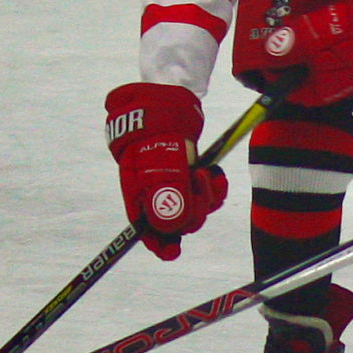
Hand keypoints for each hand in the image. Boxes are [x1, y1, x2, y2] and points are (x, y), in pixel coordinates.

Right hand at [104, 82, 229, 258]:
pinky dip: (214, 188)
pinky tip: (216, 174)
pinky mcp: (189, 175)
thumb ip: (166, 192)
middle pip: (175, 223)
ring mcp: (173, 184)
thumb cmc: (152, 126)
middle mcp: (154, 192)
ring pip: (194, 209)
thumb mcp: (158, 160)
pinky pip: (206, 194)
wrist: (162, 100)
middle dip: (193, 211)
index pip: (145, 228)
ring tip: (206, 173)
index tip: (172, 251)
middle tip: (198, 182)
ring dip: (206, 197)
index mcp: (136, 192)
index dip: (158, 244)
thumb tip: (174, 225)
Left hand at [239, 0, 352, 104]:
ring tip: (303, 35)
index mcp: (321, 91)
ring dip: (312, 56)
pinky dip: (329, 49)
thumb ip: (286, 47)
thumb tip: (267, 54)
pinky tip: (326, 33)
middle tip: (284, 44)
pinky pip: (340, 59)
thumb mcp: (309, 37)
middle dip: (294, 65)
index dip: (277, 77)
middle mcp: (337, 88)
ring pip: (324, 69)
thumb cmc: (346, 34)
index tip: (269, 60)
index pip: (292, 93)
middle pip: (309, 81)